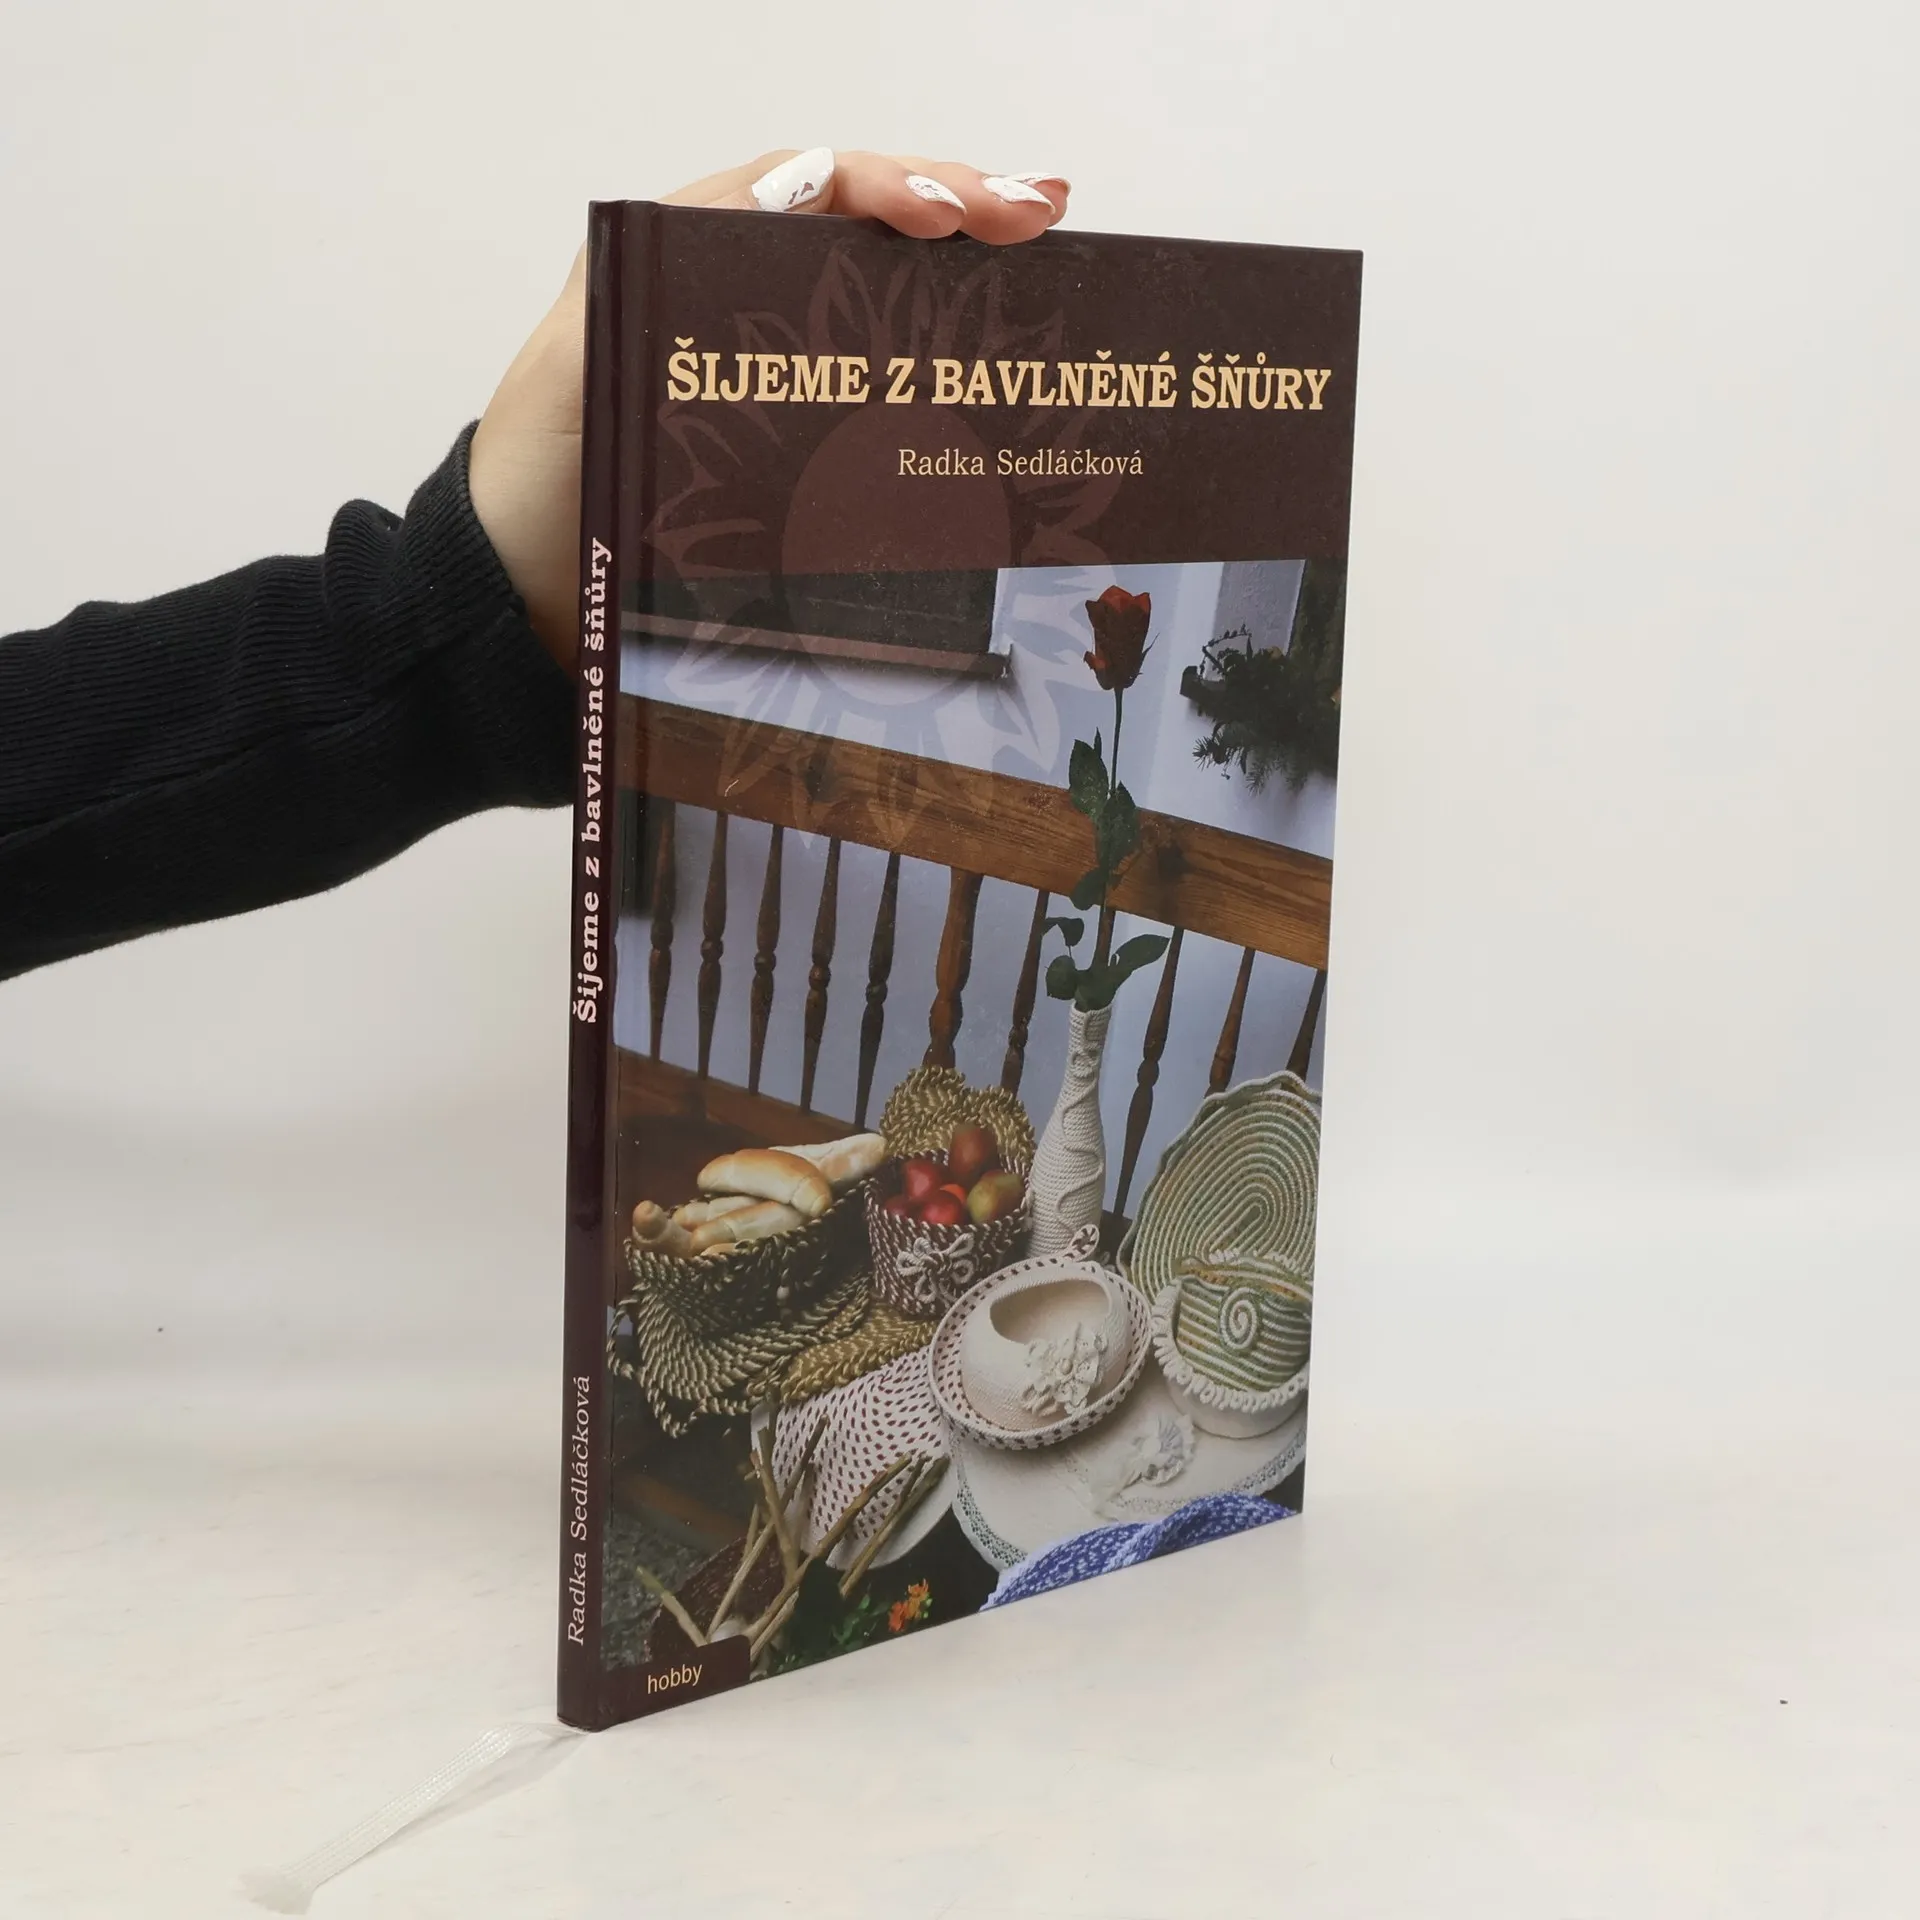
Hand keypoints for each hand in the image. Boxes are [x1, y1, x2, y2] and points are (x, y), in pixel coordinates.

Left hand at [469, 150, 1069, 668]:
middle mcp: (736, 297)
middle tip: (1040, 211)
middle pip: (861, 225)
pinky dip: (940, 363)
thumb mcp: (575, 366)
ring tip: (1044, 244)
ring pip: (881, 295)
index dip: (887, 185)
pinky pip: (877, 384)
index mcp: (680, 258)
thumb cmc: (535, 488)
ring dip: (964, 267)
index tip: (955, 216)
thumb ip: (651, 285)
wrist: (527, 604)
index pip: (805, 187)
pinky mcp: (796, 443)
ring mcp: (775, 370)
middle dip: (956, 202)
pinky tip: (997, 361)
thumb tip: (779, 207)